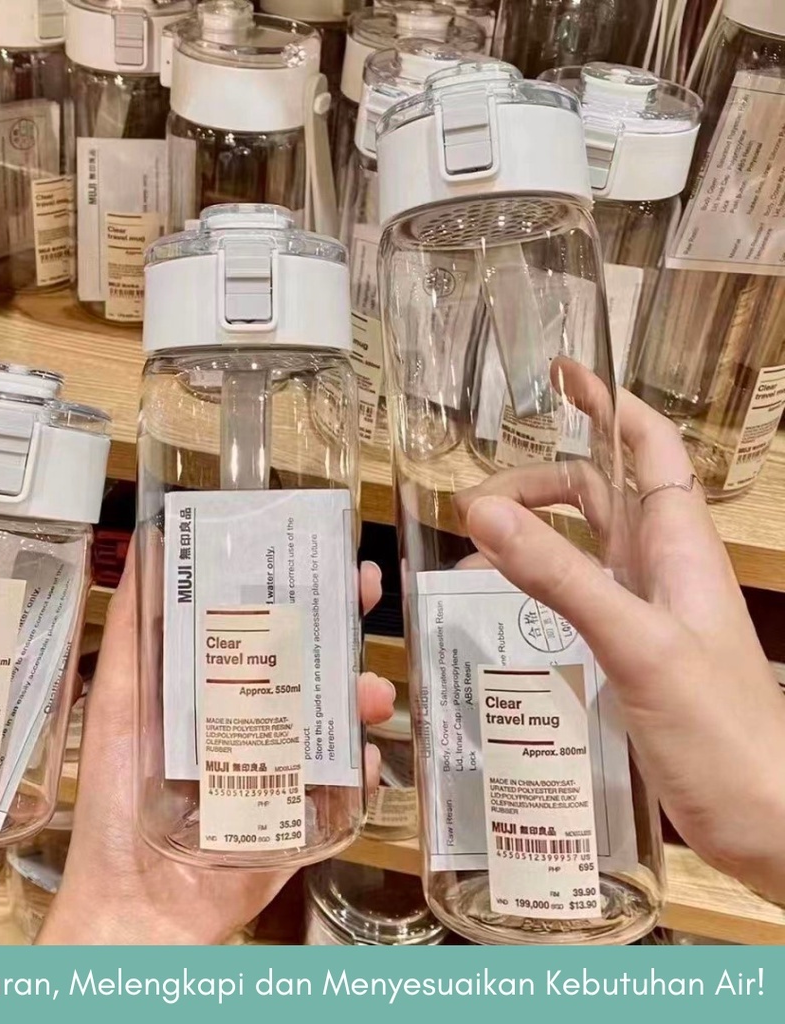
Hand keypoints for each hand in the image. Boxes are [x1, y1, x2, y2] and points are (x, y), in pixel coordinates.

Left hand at [40, 551, 394, 944]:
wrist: (135, 905)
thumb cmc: (113, 801)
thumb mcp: (116, 702)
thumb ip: (129, 631)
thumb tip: (141, 548)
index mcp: (213, 685)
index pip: (263, 622)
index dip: (293, 585)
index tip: (321, 551)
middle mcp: (254, 717)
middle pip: (310, 658)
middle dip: (345, 620)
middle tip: (368, 589)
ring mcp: (284, 764)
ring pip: (338, 715)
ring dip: (363, 693)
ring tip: (369, 691)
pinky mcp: (303, 814)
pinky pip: (349, 785)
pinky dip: (365, 768)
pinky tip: (367, 757)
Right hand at [456, 375, 784, 901]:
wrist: (766, 820)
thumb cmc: (720, 728)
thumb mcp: (636, 643)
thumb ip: (560, 576)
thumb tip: (482, 510)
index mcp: (678, 544)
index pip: (647, 447)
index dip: (609, 404)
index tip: (562, 373)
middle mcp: (662, 566)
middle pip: (601, 492)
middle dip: (541, 478)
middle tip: (475, 500)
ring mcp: (646, 610)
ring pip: (585, 544)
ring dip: (533, 531)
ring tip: (474, 545)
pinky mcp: (630, 651)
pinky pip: (576, 595)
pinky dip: (535, 583)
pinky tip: (499, 603)